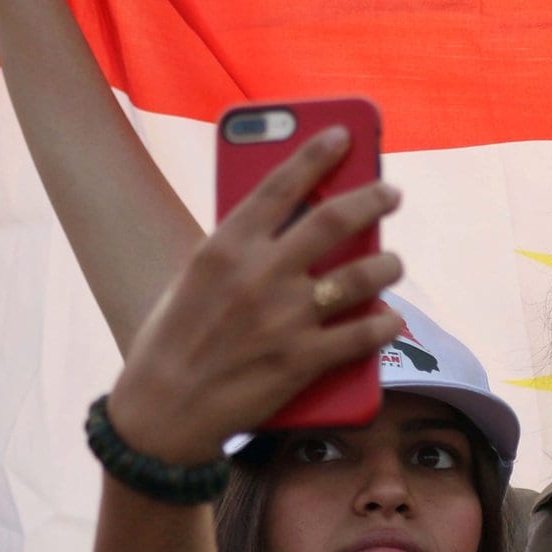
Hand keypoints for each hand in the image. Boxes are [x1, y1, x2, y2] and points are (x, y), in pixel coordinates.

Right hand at [105, 128, 405, 465]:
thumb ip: (239, 251)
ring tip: (392, 262)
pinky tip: (390, 319)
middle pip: (335, 220)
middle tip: (391, 192)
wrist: (159, 416)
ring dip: (387, 264)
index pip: (279, 184)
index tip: (344, 135)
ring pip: (363, 275)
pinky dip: (385, 323)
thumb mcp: (195, 280)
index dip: (316, 154)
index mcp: (223, 248)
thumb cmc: (173, 341)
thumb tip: (293, 224)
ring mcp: (284, 318)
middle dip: (373, 199)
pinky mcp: (303, 360)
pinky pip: (366, 333)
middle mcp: (259, 275)